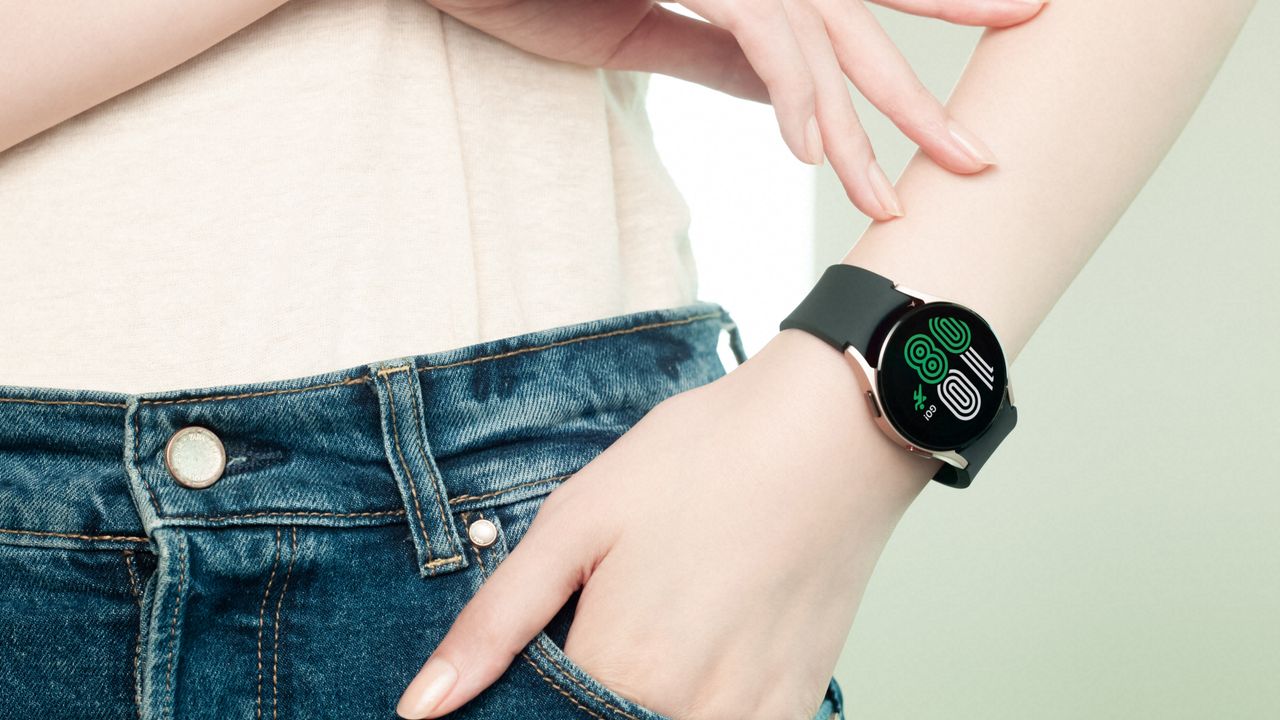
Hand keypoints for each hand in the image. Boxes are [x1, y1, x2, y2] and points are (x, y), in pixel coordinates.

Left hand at [397, 329, 935, 718]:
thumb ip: (495, 625)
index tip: (529, 678)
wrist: (829, 433)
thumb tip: (421, 707)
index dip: (519, 709)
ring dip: (638, 711)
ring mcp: (752, 717)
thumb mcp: (576, 521)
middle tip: (600, 632)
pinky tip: (688, 667)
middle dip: (584, 706)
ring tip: (642, 642)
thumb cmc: (699, 461)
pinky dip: (696, 714)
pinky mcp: (797, 707)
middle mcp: (689, 710)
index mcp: (622, 666)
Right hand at [422, 0, 1044, 219]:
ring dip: (852, 124)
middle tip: (981, 155)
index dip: (932, 18)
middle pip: (856, 22)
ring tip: (886, 193)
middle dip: (918, 97)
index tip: (986, 64)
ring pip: (816, 34)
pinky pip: (758, 27)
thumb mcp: (640, 33)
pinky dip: (789, 89)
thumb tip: (786, 98)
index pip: (851, 0)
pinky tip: (809, 148)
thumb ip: (717, 53)